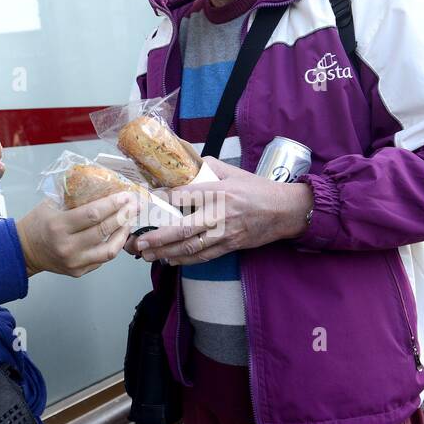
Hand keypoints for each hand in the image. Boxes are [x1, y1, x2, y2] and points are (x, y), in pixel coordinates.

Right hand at [15, 193, 136, 276]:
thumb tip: (98, 181)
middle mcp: (68, 246)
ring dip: (123, 234)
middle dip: (123, 215)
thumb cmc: (38, 223)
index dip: (113, 204)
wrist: (24, 251)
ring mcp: (74, 262)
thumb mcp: (50, 204)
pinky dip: (113, 245)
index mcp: (59, 226)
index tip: (126, 196)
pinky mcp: (79, 272)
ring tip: (129, 221)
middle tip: (134, 205)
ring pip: (109, 250)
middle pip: (104, 230)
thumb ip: (71, 194)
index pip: (93, 214)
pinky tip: (117, 234)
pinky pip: (102, 259)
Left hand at [135, 158, 312, 264]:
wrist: (284, 211)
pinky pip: (204, 256)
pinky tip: (170, 260)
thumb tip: (188, 163)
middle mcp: (220, 214)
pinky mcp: (230, 246)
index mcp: (219, 191)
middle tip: (138, 241)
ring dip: (166, 252)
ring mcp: (225, 233)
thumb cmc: (258, 190)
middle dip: (158, 237)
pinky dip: (185, 260)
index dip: (164, 199)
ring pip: (191, 246)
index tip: (147, 200)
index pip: (186, 195)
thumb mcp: (234, 172)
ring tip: (146, 254)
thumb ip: (209, 166)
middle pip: (184, 228)